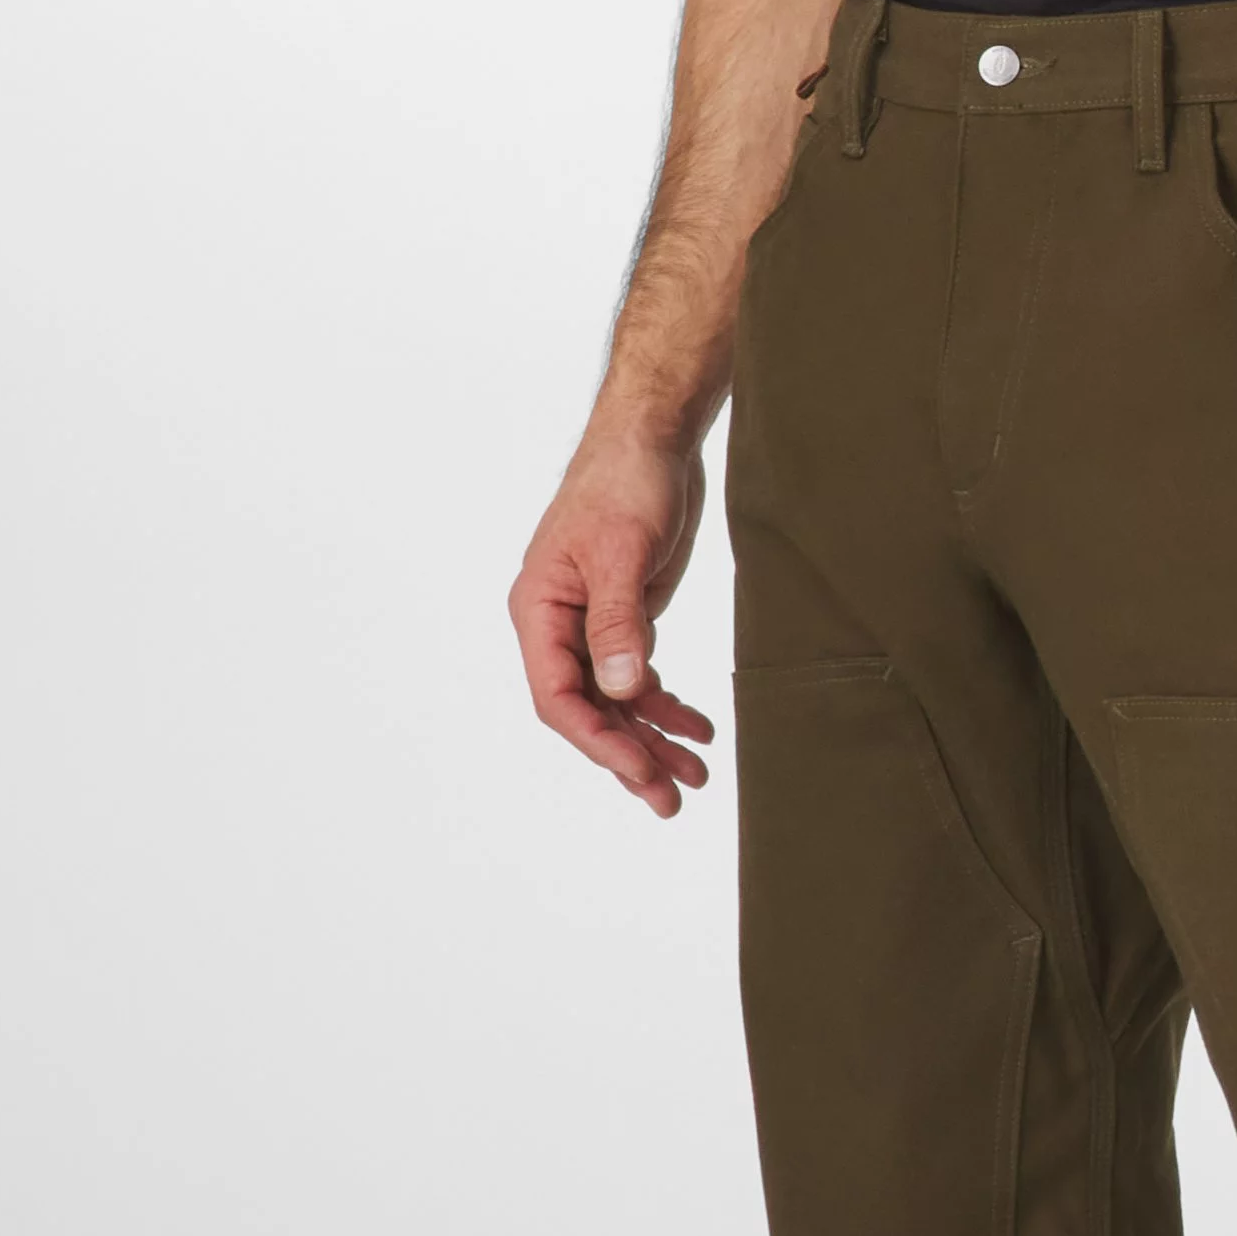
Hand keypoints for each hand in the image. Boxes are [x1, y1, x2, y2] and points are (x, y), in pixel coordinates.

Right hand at [509, 422, 719, 814]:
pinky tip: (697, 729)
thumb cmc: (625, 481)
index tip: (639, 770)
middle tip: (672, 799)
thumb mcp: (622, 552)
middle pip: (589, 710)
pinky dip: (667, 705)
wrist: (655, 436)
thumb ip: (619, 622)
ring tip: (696, 776)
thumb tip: (621, 688)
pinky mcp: (627, 617)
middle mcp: (559, 626)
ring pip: (618, 701)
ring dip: (653, 738)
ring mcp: (593, 625)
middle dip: (630, 755)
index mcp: (539, 611)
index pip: (558, 696)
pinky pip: (641, 677)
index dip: (597, 740)